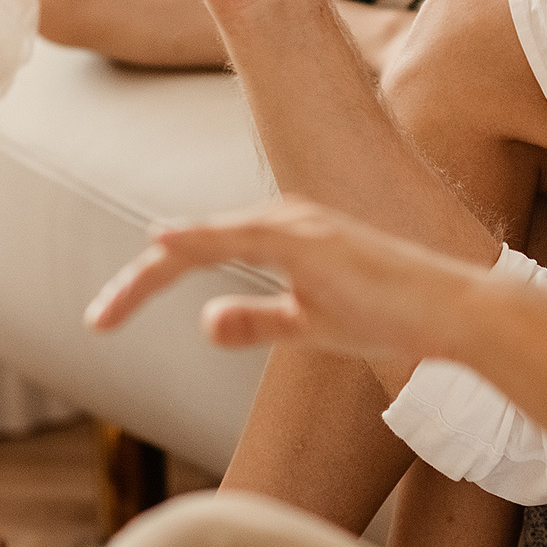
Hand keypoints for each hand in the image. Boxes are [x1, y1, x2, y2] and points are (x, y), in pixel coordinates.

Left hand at [85, 197, 480, 365]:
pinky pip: (243, 237)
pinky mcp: (313, 241)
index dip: (145, 285)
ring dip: (153, 275)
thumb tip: (203, 322)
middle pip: (190, 246)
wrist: (453, 316)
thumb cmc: (391, 317)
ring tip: (108, 308)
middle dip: (137, 286)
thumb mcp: (309, 326)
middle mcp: (284, 220)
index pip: (199, 254)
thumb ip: (258, 321)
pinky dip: (200, 239)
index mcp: (281, 236)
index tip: (105, 319)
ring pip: (205, 240)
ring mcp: (299, 226)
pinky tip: (162, 244)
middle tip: (94, 321)